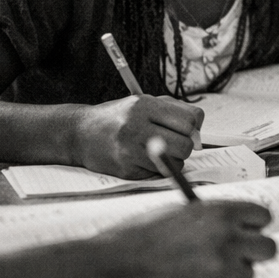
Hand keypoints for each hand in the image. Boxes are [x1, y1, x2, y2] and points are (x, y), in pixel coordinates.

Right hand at [72, 95, 204, 178]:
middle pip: (186, 144)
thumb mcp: (143, 103)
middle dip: (186, 145)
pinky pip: (160, 174)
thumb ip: (174, 112)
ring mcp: (130, 150)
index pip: (190, 120)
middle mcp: (136, 126)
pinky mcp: (126, 170)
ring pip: (176, 162)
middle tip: (174, 142)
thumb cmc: (118, 117)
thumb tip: (198, 136)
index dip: (194, 128)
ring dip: (174, 159)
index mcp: (143, 105)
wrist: (80, 133)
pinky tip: (144, 159)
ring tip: (158, 150)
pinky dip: (159, 169)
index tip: (185, 130)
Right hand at [106, 200, 276, 277]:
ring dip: (234, 274)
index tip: (246, 232)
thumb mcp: (178, 213)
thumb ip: (210, 217)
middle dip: (255, 253)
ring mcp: (223, 265)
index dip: (253, 226)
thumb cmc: (140, 237)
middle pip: (269, 247)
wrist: (117, 266)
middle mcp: (228, 235)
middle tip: (237, 257)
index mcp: (219, 211)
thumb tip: (232, 223)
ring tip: (204, 272)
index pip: (262, 215)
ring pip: (250, 272)